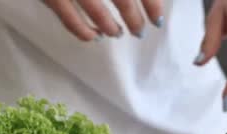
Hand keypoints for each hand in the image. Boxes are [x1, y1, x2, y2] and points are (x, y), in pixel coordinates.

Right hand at [42, 0, 163, 40]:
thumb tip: (150, 0)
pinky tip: (94, 36)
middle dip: (134, 19)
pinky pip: (69, 18)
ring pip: (98, 11)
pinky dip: (84, 31)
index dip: (152, 5)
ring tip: (117, 33)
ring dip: (111, 27)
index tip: (158, 20)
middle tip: (139, 31)